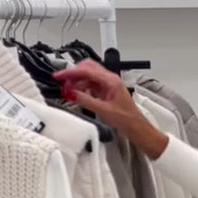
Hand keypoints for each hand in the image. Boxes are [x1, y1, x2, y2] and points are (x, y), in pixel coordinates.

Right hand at [54, 61, 168, 158]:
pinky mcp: (107, 92)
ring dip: (77, 81)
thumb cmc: (128, 120)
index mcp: (111, 80)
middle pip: (87, 68)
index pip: (87, 70)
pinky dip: (82, 87)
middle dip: (73, 74)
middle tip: (62, 82)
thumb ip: (86, 101)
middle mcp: (110, 80)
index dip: (70, 72)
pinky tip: (77, 94)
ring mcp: (108, 85)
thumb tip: (70, 93)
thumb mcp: (104, 111)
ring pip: (88, 76)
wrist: (138, 130)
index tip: (59, 76)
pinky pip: (91, 85)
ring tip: (68, 90)